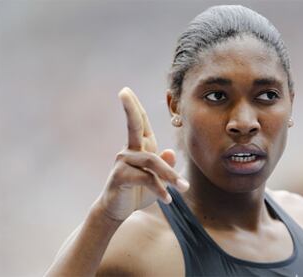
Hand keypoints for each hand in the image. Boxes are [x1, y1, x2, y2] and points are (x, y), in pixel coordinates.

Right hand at [97, 87, 188, 220]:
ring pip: (152, 161)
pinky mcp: (120, 176)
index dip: (134, 106)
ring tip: (184, 187)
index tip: (125, 90)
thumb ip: (165, 166)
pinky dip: (159, 189)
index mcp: (140, 146)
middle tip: (122, 91)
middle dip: (130, 108)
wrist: (118, 210)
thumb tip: (170, 152)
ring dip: (170, 175)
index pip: (139, 123)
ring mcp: (123, 162)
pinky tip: (167, 200)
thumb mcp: (157, 179)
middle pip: (132, 126)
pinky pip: (146, 178)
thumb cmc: (138, 191)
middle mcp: (130, 150)